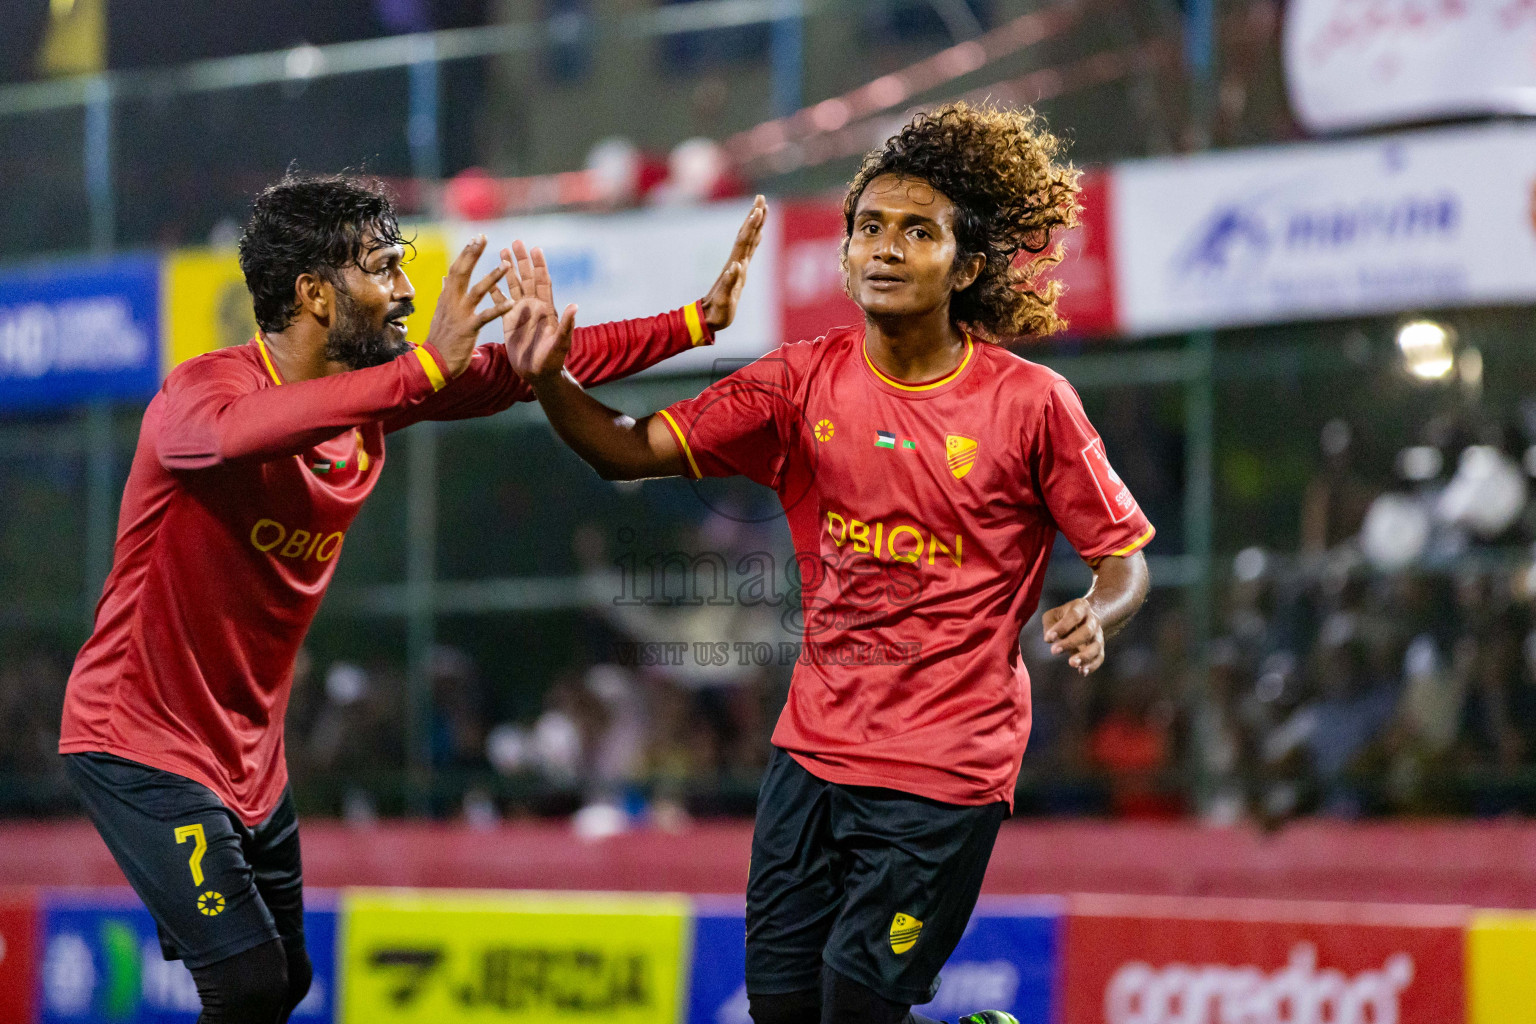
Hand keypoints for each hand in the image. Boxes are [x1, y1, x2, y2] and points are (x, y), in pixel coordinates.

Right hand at [423, 235, 513, 377]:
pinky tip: (511, 303)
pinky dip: (498, 309)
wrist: (433, 362)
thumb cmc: (440, 338)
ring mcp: (460, 314)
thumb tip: (444, 278)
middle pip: (462, 272)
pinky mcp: (468, 328)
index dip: (467, 253)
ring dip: (492, 276)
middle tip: (484, 238)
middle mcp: (451, 301)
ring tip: (507, 264)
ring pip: (477, 291)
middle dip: (473, 254)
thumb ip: (445, 294)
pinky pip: (485, 316)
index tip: (477, 238)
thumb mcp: (440, 312)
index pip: (456, 268)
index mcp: (447, 296)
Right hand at [496, 241, 576, 385]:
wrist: (539, 375)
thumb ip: (566, 325)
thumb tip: (575, 306)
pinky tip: (488, 280)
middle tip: (516, 242)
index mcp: (545, 309)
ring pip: (514, 286)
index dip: (539, 266)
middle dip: (522, 260)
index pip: (542, 282)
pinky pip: (500, 302)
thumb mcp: (561, 343)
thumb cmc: (553, 360)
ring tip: (501, 252)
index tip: (536, 249)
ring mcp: (520, 313)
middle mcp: (533, 307)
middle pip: (527, 278)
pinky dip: (495, 291)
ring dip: (508, 269)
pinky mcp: (509, 322)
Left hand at [699, 195, 767, 331]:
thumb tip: (735, 266)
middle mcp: (737, 263)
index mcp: (735, 267)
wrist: (707, 318)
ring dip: (756, 224)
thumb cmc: (717, 312)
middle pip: (747, 235)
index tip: (759, 209)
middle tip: (761, 197)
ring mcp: (738, 267)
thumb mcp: (724, 301)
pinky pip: (749, 251)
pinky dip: (755, 239)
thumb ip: (729, 284)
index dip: (752, 226)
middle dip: (755, 216)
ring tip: (762, 208)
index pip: (744, 242)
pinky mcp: (739, 273)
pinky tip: (758, 234)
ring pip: (748, 240)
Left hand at [1042, 598, 1104, 675]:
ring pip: (1096, 646)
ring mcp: (1098, 634)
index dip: (1062, 627)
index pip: (1074, 615)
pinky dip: (1092, 665)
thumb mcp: (1053, 615)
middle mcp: (1093, 620)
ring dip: (1085, 656)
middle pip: (1087, 631)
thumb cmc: (1063, 617)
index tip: (1048, 638)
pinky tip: (1082, 671)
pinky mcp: (1100, 647)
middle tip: (1054, 651)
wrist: (1084, 617)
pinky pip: (1100, 657)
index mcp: (1081, 607)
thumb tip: (1050, 639)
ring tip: (1072, 663)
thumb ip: (1049, 625)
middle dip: (1071, 642)